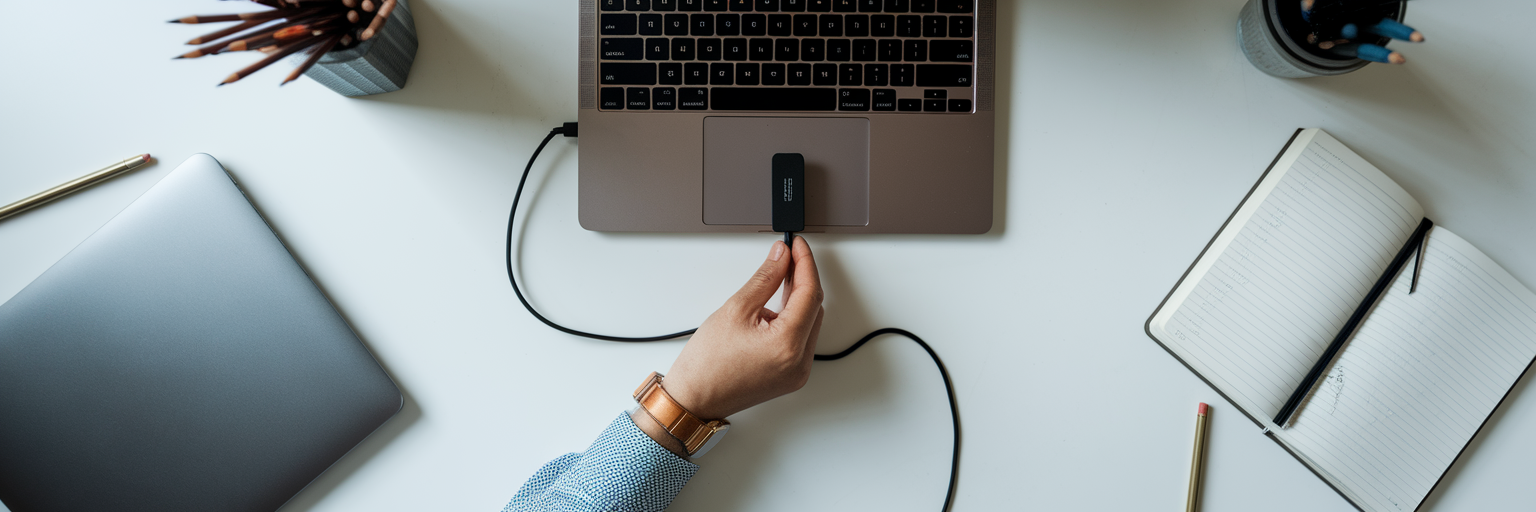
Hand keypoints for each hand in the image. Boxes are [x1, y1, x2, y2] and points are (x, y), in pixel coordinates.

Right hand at [663, 236, 824, 419]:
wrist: (694, 400)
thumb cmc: (706, 365)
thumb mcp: (736, 309)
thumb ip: (765, 278)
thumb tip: (781, 256)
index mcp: (787, 345)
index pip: (810, 293)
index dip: (805, 263)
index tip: (797, 245)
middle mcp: (799, 363)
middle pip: (814, 308)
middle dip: (802, 280)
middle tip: (786, 258)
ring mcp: (797, 372)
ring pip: (809, 323)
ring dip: (797, 300)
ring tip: (777, 280)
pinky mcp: (791, 376)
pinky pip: (801, 340)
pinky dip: (792, 320)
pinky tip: (774, 307)